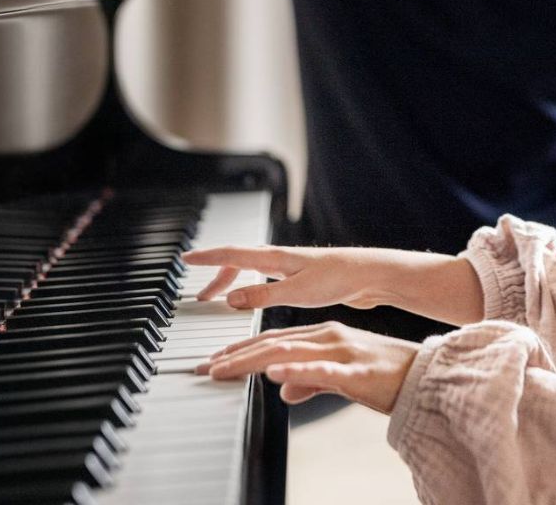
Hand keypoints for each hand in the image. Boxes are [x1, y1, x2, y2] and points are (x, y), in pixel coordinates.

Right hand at [186, 244, 400, 311]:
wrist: (369, 276)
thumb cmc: (338, 279)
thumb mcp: (297, 292)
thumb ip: (263, 296)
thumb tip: (230, 299)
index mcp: (275, 258)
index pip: (232, 254)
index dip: (207, 258)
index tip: (186, 259)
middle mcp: (279, 259)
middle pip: (237, 262)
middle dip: (215, 276)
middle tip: (200, 296)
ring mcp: (289, 267)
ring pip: (250, 270)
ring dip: (231, 282)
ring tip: (220, 300)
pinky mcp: (299, 278)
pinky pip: (263, 279)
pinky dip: (248, 287)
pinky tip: (252, 299)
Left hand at [198, 321, 418, 412]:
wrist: (427, 377)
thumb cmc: (387, 377)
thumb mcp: (342, 378)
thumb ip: (312, 380)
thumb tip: (284, 390)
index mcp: (326, 336)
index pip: (275, 341)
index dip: (242, 350)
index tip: (215, 361)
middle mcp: (331, 338)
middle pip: (274, 344)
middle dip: (236, 355)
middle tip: (206, 367)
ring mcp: (343, 352)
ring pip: (289, 353)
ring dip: (252, 361)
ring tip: (225, 369)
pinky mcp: (357, 373)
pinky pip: (323, 371)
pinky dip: (297, 371)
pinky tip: (275, 374)